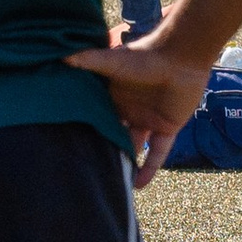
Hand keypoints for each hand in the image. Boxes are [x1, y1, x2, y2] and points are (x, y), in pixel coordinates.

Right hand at [66, 31, 214, 189]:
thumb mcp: (112, 61)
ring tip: (110, 184)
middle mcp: (129, 110)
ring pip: (134, 146)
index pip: (98, 118)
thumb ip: (87, 60)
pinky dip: (150, 168)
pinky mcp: (167, 128)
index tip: (68, 148)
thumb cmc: (145, 57)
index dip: (86, 131)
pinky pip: (158, 153)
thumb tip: (60, 57)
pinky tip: (138, 185)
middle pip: (114, 135)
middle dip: (104, 150)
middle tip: (85, 172)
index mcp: (114, 96)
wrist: (181, 57)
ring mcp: (149, 120)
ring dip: (126, 163)